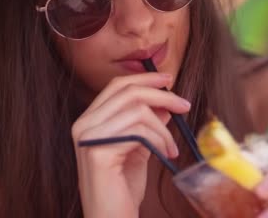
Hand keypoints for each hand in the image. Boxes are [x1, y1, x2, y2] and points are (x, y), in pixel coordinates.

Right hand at [71, 72, 190, 217]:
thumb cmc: (123, 188)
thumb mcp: (139, 148)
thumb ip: (147, 124)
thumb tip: (165, 104)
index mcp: (90, 121)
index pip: (117, 86)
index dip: (144, 78)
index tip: (168, 80)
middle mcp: (83, 125)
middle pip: (128, 92)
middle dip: (162, 95)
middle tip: (184, 105)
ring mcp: (89, 137)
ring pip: (138, 111)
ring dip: (164, 128)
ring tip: (172, 148)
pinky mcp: (99, 151)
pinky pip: (140, 132)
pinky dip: (159, 141)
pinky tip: (165, 155)